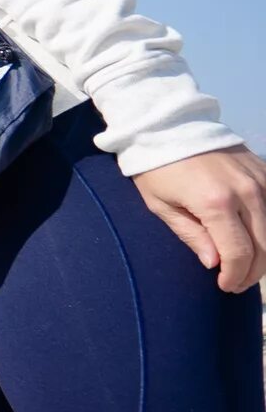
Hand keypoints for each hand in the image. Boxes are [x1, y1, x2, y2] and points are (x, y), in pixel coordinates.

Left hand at [134, 147, 265, 292]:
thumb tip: (216, 264)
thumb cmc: (157, 169)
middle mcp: (247, 191)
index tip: (224, 285)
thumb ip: (192, 236)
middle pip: (265, 246)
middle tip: (235, 283)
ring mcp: (261, 179)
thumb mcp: (161, 206)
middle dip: (252, 272)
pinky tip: (255, 240)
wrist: (169, 126)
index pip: (239, 253)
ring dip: (265, 255)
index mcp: (216, 203)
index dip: (235, 276)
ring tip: (246, 267)